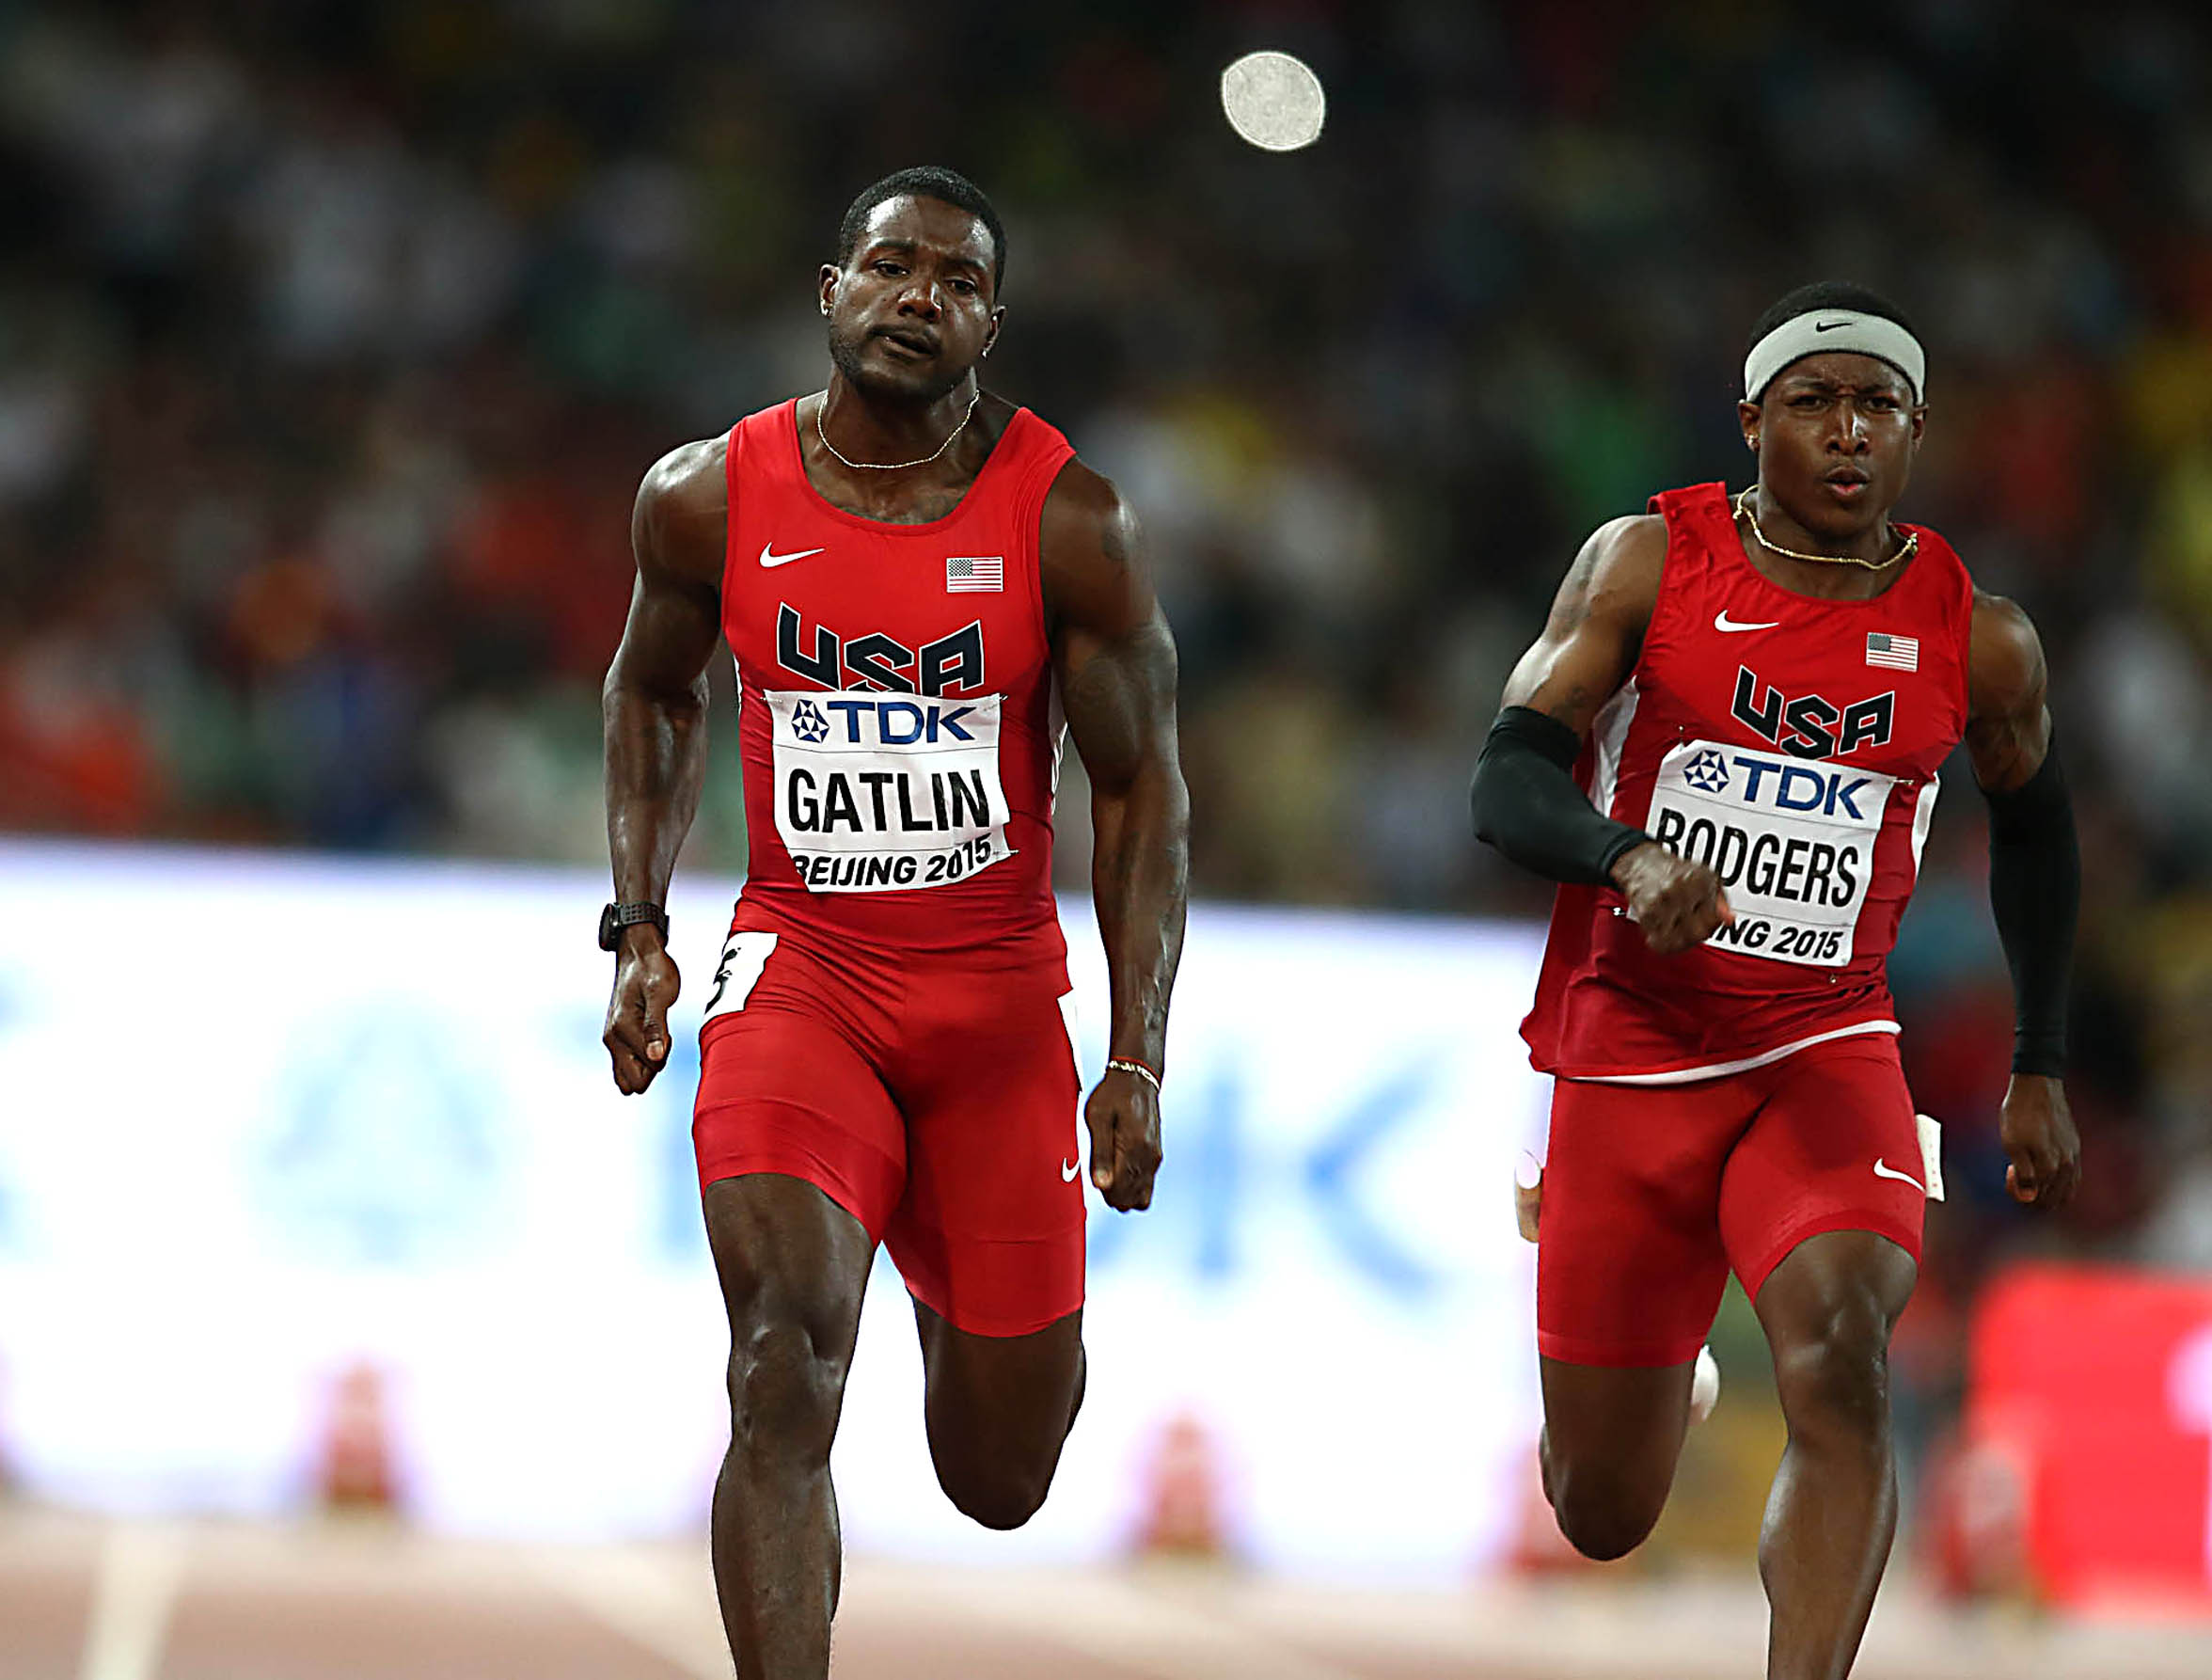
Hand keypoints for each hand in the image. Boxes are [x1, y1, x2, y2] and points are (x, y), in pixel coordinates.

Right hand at [604, 931, 679, 1093]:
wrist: (638, 953)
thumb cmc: (653, 970)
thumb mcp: (661, 994)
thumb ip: (657, 1027)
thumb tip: (656, 1058)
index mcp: (622, 1030)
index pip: (651, 1067)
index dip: (666, 1052)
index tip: (667, 1028)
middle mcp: (612, 1039)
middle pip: (635, 1082)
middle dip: (655, 1065)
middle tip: (662, 1034)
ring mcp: (612, 1040)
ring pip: (629, 1077)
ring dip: (647, 1063)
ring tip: (656, 1034)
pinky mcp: (615, 1038)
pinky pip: (626, 1065)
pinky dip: (641, 1057)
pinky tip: (650, 1035)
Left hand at [1084, 1065, 1162, 1211]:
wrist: (1137, 1078)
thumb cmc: (1112, 1096)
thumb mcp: (1097, 1119)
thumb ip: (1100, 1154)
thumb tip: (1101, 1186)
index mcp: (1133, 1149)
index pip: (1119, 1193)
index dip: (1103, 1191)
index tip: (1095, 1172)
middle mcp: (1149, 1158)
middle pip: (1130, 1200)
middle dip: (1112, 1195)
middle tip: (1100, 1169)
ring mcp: (1155, 1159)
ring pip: (1141, 1198)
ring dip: (1123, 1193)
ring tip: (1110, 1170)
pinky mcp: (1156, 1156)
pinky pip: (1147, 1186)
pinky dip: (1133, 1185)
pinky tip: (1120, 1167)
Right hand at [1609, 841, 1732, 955]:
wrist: (1642, 864)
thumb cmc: (1676, 871)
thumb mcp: (1707, 878)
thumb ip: (1721, 901)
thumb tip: (1729, 920)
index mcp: (1697, 879)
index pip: (1715, 917)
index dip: (1715, 923)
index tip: (1711, 920)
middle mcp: (1678, 889)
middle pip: (1698, 932)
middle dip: (1699, 934)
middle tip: (1695, 926)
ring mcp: (1660, 901)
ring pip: (1679, 941)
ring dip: (1682, 941)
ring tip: (1681, 931)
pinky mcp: (1645, 913)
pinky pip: (1660, 942)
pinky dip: (1665, 943)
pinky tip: (1667, 933)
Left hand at [2000, 1073, 2079, 1208]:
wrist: (2038, 1086)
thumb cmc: (2019, 1113)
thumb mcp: (2011, 1143)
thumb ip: (2022, 1173)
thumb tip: (2030, 1196)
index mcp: (2050, 1166)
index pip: (2036, 1199)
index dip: (2017, 1192)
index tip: (2008, 1173)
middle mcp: (2067, 1165)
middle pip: (2053, 1201)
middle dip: (2033, 1198)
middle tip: (2017, 1179)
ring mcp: (2074, 1156)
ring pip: (2066, 1192)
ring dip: (2047, 1193)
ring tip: (2030, 1177)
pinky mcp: (2076, 1147)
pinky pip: (2073, 1178)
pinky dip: (2059, 1184)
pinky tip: (2044, 1172)